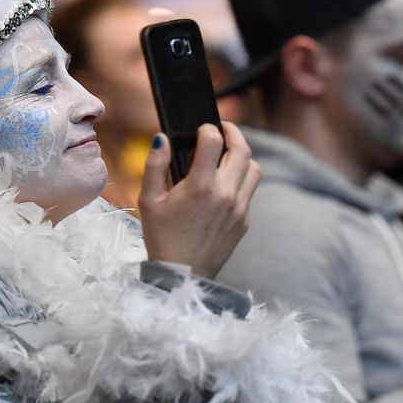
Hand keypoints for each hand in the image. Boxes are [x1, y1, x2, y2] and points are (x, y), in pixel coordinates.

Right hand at [137, 122, 260, 278]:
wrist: (183, 274)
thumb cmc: (162, 236)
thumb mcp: (149, 200)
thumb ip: (155, 165)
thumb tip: (162, 139)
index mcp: (201, 186)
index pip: (214, 140)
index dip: (207, 128)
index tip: (200, 129)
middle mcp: (226, 194)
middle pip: (243, 150)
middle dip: (233, 133)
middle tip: (222, 128)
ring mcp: (239, 208)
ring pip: (254, 169)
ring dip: (243, 155)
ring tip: (228, 154)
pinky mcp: (244, 221)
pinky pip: (249, 190)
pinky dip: (241, 179)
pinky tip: (224, 182)